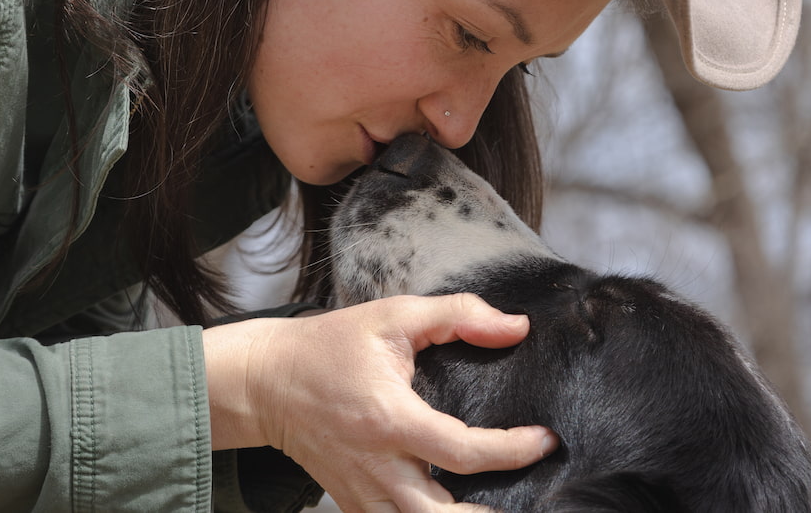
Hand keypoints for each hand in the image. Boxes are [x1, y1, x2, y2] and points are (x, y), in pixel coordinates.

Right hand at [203, 293, 557, 511]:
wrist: (266, 381)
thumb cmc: (327, 347)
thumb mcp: (392, 316)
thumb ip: (457, 315)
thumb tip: (514, 328)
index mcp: (390, 419)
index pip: (465, 452)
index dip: (514, 451)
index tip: (544, 440)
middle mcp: (378, 467)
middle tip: (530, 496)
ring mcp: (363, 492)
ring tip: (497, 507)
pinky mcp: (351, 502)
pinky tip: (452, 507)